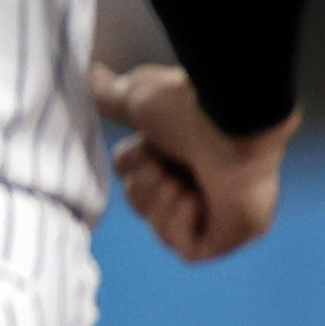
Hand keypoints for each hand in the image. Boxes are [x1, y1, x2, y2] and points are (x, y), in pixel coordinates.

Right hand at [92, 62, 293, 261]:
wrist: (232, 121)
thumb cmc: (193, 106)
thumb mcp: (139, 98)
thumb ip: (113, 96)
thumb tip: (92, 75)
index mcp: (188, 154)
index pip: (139, 179)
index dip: (133, 167)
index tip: (148, 147)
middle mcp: (206, 181)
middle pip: (144, 205)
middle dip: (145, 186)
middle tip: (165, 166)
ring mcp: (222, 211)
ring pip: (162, 229)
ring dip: (162, 202)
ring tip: (183, 181)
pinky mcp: (232, 235)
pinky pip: (189, 250)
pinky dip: (181, 226)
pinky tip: (195, 200)